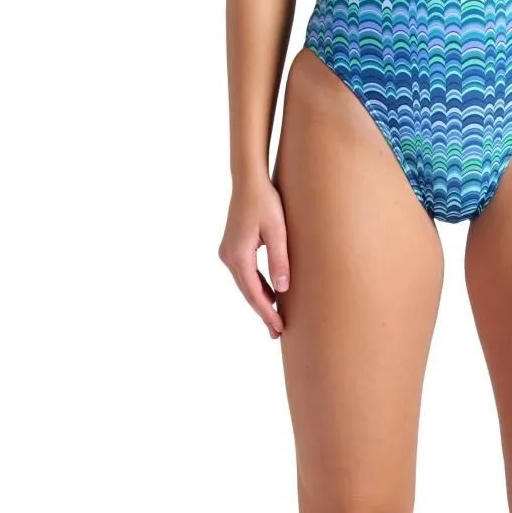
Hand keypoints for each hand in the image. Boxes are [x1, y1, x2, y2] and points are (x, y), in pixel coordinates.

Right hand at [218, 174, 289, 339]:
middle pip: (247, 292)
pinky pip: (245, 273)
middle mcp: (228, 256)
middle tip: (278, 332)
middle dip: (263, 312)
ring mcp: (228, 252)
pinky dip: (256, 286)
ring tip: (275, 318)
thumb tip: (283, 289)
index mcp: (238, 255)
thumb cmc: (266, 201)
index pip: (254, 293)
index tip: (278, 328)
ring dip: (260, 300)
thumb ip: (280, 259)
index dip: (267, 312)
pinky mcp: (232, 247)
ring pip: (245, 284)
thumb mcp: (278, 230)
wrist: (249, 180)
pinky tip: (269, 294)